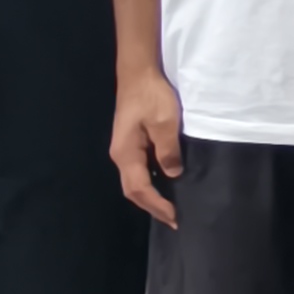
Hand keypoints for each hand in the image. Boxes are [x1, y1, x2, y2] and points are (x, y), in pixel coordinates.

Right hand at [108, 71, 185, 225]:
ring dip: (149, 197)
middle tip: (172, 220)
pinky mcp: (130, 143)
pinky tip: (162, 185)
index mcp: (126, 153)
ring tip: (167, 208)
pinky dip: (149, 183)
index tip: (174, 217)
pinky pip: (138, 171)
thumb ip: (168, 150)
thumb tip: (172, 174)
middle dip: (151, 207)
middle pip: (132, 190)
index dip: (157, 205)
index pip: (140, 188)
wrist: (139, 73)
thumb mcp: (165, 123)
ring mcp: (123, 149)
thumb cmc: (151, 96)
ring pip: (134, 181)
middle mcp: (120, 155)